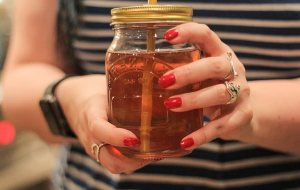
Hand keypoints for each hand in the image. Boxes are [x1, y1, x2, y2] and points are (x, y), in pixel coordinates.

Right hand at [55, 75, 153, 173]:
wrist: (72, 102)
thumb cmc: (94, 92)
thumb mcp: (107, 86)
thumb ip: (127, 90)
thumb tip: (156, 88)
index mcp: (90, 113)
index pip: (98, 129)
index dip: (116, 137)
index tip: (135, 139)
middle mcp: (90, 136)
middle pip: (108, 159)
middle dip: (132, 160)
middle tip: (152, 150)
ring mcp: (93, 147)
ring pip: (113, 165)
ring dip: (134, 163)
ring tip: (153, 153)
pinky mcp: (99, 153)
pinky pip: (114, 163)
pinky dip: (131, 162)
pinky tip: (146, 152)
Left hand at [160, 23, 252, 148]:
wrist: (246, 112)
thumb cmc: (213, 88)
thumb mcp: (202, 75)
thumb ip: (183, 72)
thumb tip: (144, 77)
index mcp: (220, 53)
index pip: (207, 35)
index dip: (189, 32)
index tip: (166, 37)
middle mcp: (234, 70)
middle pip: (215, 66)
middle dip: (188, 73)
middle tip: (164, 82)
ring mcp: (241, 92)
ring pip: (219, 94)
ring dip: (193, 100)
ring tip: (171, 105)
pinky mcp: (242, 115)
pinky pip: (221, 126)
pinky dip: (202, 135)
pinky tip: (185, 142)